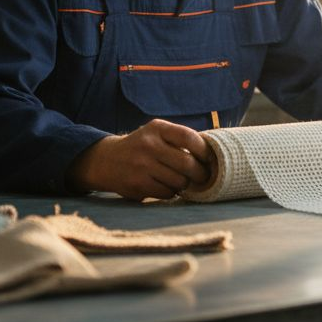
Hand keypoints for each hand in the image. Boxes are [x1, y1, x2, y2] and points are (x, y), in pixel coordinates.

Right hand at [67, 119, 211, 199]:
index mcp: (157, 128)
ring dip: (185, 184)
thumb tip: (215, 154)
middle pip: (187, 164)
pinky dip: (172, 192)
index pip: (189, 137)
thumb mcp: (157, 133)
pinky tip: (167, 186)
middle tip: (203, 177)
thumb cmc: (142, 147)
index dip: (204, 151)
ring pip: (179, 181)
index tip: (209, 159)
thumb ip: (180, 140)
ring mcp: (141, 166)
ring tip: (182, 181)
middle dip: (200, 173)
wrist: (107, 160)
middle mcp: (148, 145)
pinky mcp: (137, 184)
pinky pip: (167, 193)